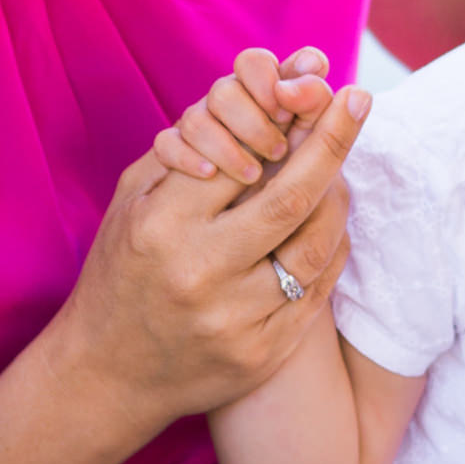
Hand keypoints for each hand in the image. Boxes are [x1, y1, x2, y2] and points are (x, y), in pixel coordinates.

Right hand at [47, 74, 371, 433]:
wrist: (107, 375)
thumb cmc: (122, 270)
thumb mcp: (133, 202)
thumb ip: (188, 150)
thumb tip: (250, 97)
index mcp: (161, 225)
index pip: (238, 155)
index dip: (282, 117)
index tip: (315, 88)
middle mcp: (199, 271)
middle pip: (290, 196)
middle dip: (332, 140)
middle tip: (357, 100)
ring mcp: (235, 319)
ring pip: (316, 245)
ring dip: (338, 195)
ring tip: (340, 167)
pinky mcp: (263, 353)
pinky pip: (319, 289)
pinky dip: (332, 246)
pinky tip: (331, 220)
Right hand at [153, 47, 333, 189]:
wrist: (228, 229)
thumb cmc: (284, 183)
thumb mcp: (305, 143)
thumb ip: (313, 102)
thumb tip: (313, 63)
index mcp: (259, 93)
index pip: (254, 63)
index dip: (267, 80)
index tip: (286, 115)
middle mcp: (224, 106)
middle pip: (223, 90)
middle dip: (253, 122)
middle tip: (278, 152)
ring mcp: (194, 131)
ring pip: (194, 118)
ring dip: (228, 147)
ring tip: (254, 175)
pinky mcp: (168, 158)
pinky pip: (166, 144)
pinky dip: (187, 157)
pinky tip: (210, 174)